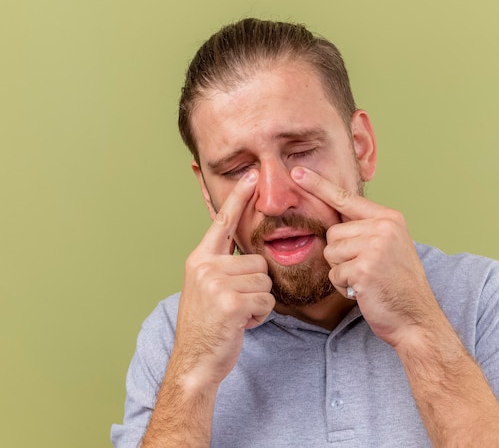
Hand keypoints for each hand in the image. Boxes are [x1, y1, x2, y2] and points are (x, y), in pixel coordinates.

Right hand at [173, 169, 274, 386]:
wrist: (195, 360)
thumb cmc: (207, 326)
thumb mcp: (205, 288)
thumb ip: (221, 266)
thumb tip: (245, 251)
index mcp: (200, 260)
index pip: (222, 223)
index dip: (239, 198)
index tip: (252, 175)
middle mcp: (206, 266)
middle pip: (258, 261)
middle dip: (255, 286)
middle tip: (235, 304)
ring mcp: (217, 283)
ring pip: (265, 281)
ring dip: (258, 302)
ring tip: (237, 314)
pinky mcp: (232, 302)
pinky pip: (267, 300)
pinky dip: (261, 315)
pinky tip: (242, 324)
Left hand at [291, 166, 440, 347]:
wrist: (416, 318)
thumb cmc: (398, 286)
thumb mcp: (389, 247)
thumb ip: (366, 230)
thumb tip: (334, 225)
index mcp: (389, 218)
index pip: (346, 198)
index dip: (318, 185)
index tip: (296, 171)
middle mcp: (383, 227)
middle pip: (333, 233)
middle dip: (341, 255)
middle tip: (366, 270)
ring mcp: (375, 247)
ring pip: (330, 253)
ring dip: (341, 272)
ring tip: (366, 280)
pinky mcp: (364, 268)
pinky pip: (334, 274)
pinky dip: (343, 287)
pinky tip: (363, 291)